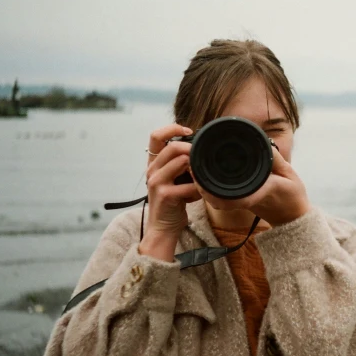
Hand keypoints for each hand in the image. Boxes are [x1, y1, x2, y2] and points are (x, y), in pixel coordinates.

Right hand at [140, 124, 200, 260]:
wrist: (164, 227)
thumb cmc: (174, 202)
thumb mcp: (176, 179)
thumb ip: (182, 164)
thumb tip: (201, 149)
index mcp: (154, 163)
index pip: (155, 136)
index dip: (172, 128)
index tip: (189, 130)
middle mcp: (151, 170)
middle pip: (172, 146)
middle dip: (192, 148)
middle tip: (204, 157)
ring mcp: (156, 181)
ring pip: (181, 161)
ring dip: (197, 169)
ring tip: (202, 178)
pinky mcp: (164, 194)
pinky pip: (189, 185)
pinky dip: (199, 189)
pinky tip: (200, 195)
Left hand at [196, 146, 311, 226]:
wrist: (293, 217)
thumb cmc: (293, 196)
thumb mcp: (289, 173)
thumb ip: (275, 159)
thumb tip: (262, 143)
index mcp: (261, 192)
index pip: (237, 196)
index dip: (216, 189)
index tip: (203, 176)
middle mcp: (248, 200)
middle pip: (220, 199)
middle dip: (204, 186)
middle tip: (192, 167)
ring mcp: (243, 204)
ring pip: (218, 202)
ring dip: (204, 190)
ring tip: (194, 171)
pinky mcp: (240, 204)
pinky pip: (222, 202)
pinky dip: (210, 193)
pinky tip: (203, 181)